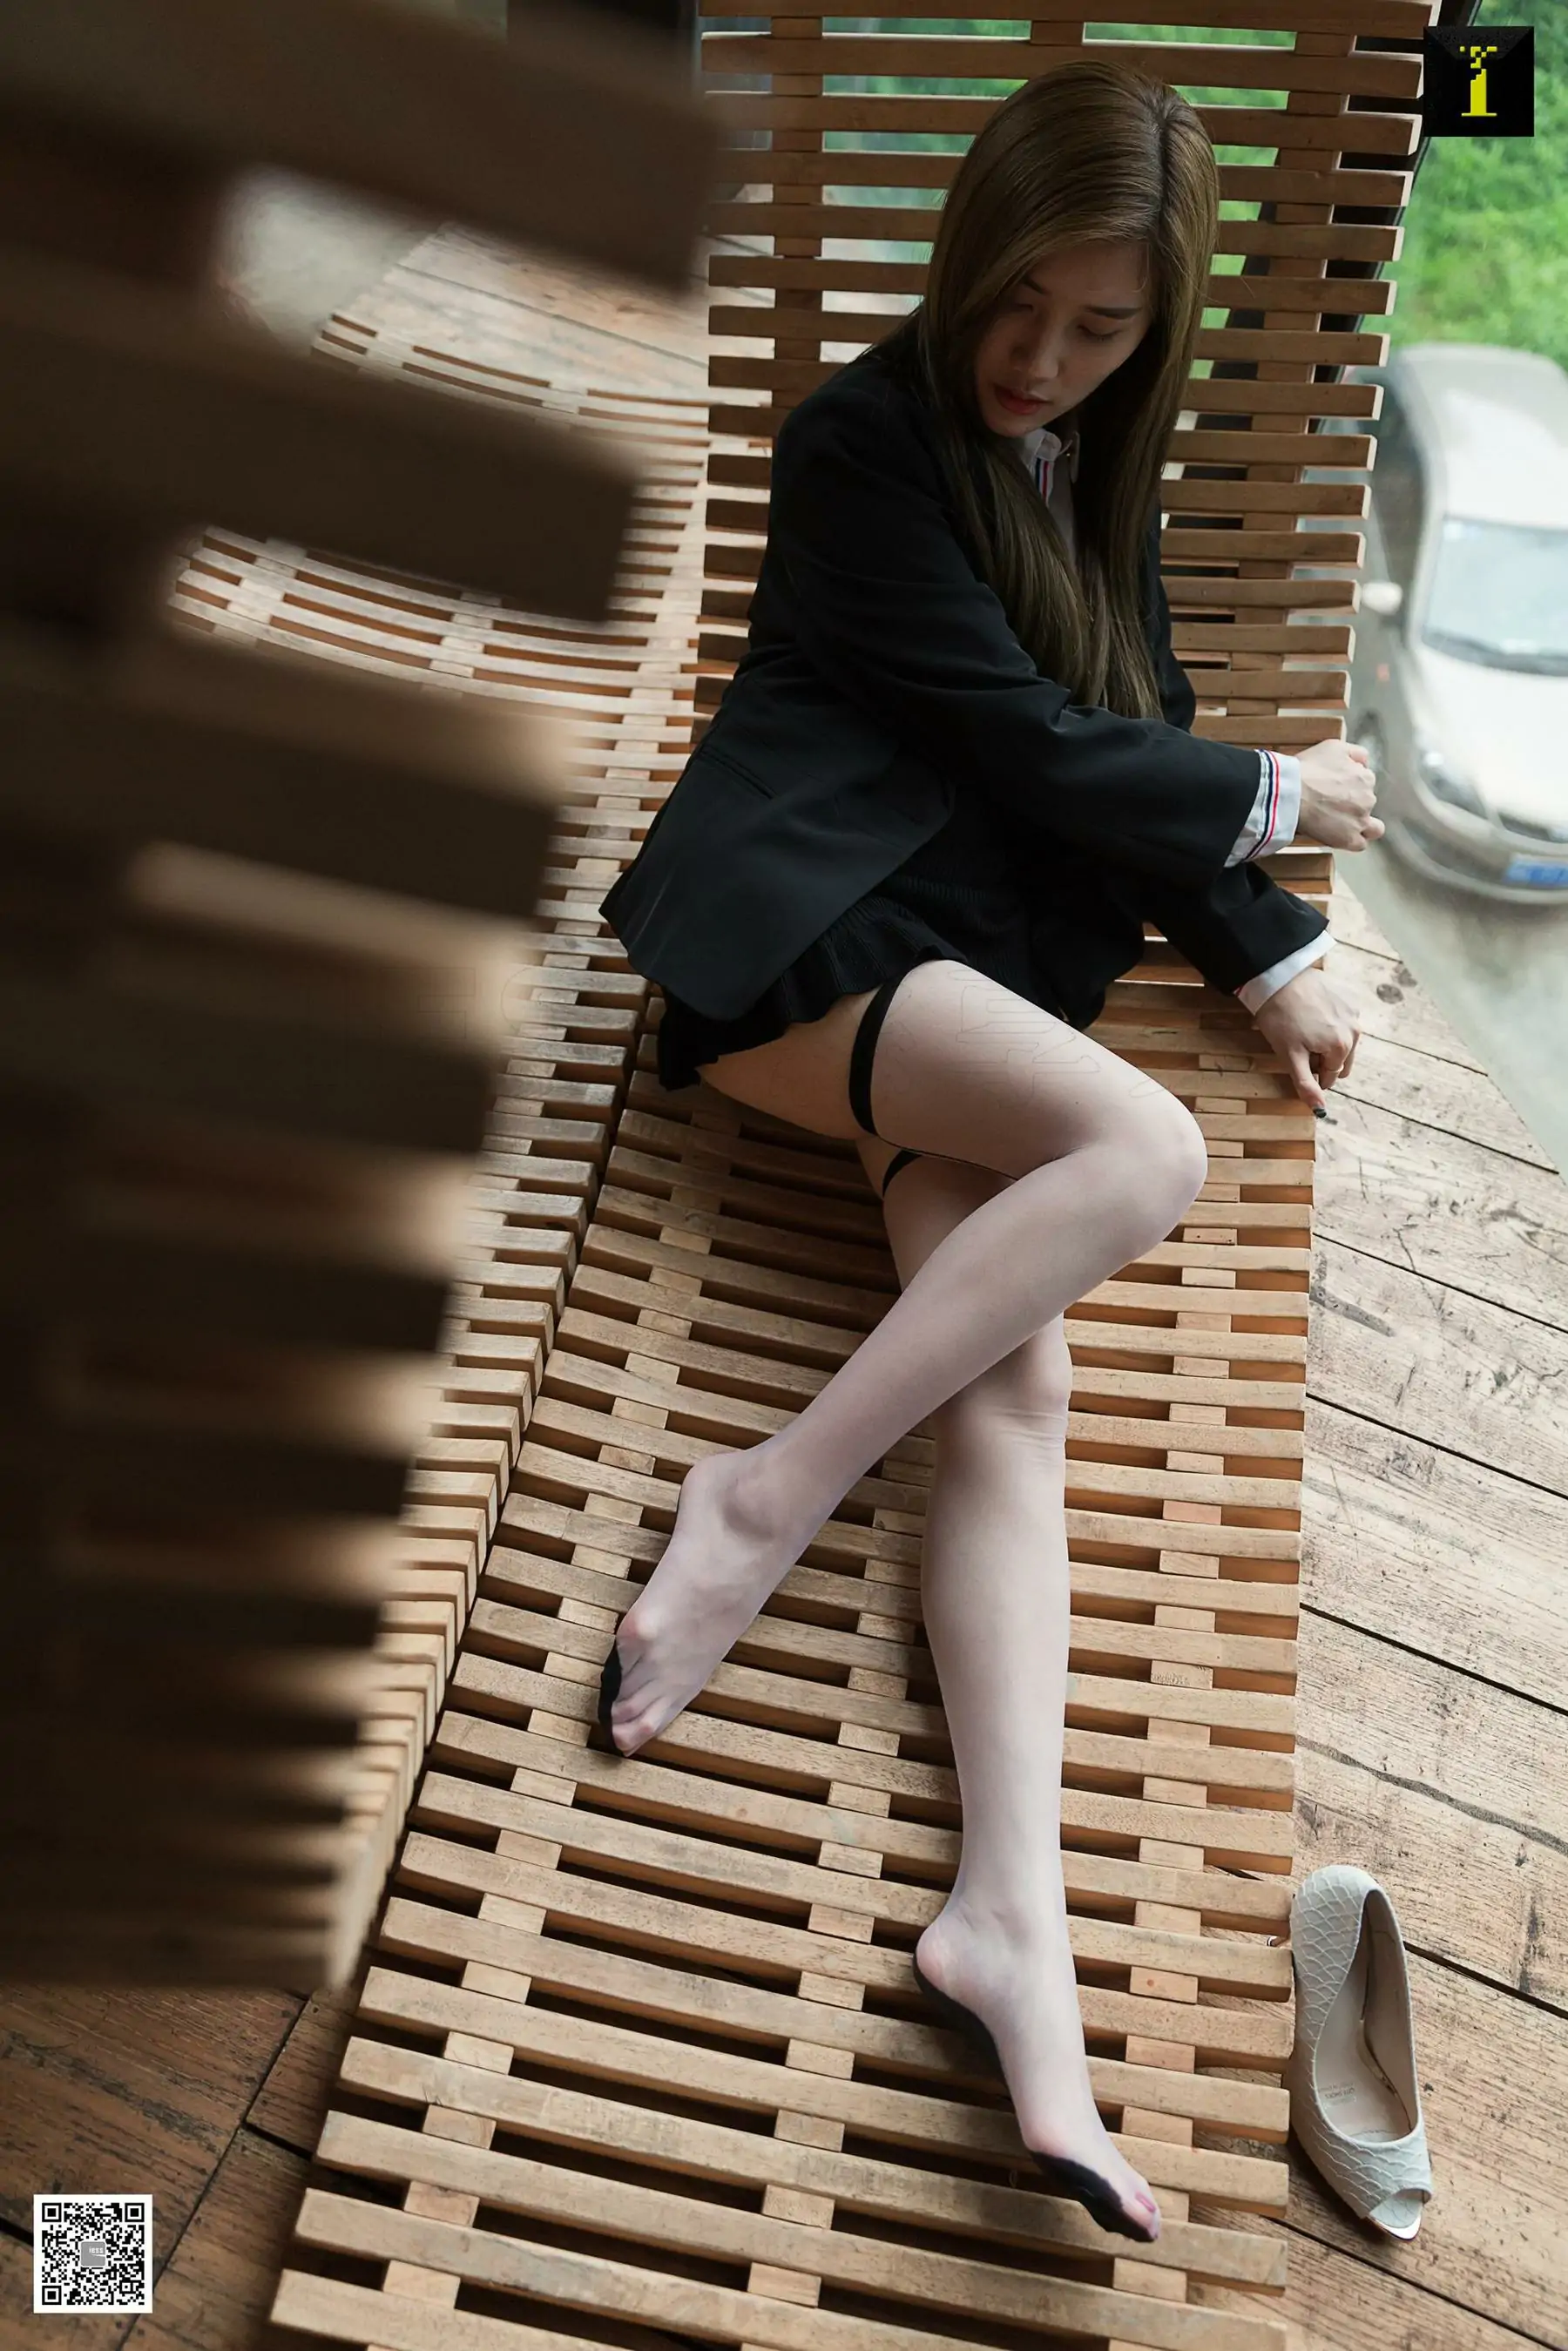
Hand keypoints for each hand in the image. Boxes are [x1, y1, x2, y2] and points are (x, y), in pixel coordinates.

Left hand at [1252, 962, 1360, 1112]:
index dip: (1312, 1074)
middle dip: (1323, 1060)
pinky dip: (1331, 1024)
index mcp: (1342, 1048)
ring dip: (1328, 1043)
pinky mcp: (1348, 997)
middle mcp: (1355, 1031)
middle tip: (1300, 1047)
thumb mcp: (1290, 1056)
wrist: (1279, 977)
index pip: (1330, 1076)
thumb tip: (1320, 1110)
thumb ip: (1306, 1084)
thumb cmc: (1280, 1018)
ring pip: (1344, 1041)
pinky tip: (1311, 1015)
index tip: (1297, 1063)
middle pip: (1341, 1060)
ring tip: (1304, 1031)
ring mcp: (1354, 1012)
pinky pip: (1343, 1021)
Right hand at [1297, 739, 1382, 851]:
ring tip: (1339, 822)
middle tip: (1331, 804)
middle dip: (1353, 804)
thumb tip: (1365, 762)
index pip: (1366, 783)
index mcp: (1366, 778)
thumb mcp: (1335, 747)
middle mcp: (1368, 799)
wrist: (1291, 792)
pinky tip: (1341, 835)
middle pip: (1366, 803)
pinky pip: (1360, 844)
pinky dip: (1352, 840)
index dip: (1350, 786)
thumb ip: (1356, 753)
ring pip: (1370, 826)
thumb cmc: (1308, 769)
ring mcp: (1360, 821)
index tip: (1335, 788)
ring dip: (1357, 823)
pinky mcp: (1348, 839)